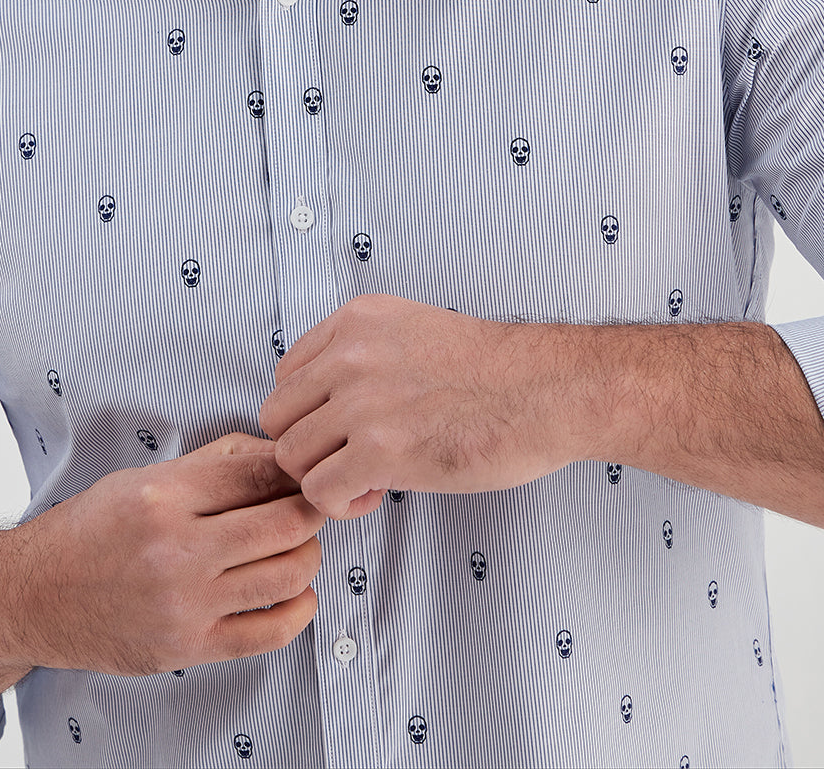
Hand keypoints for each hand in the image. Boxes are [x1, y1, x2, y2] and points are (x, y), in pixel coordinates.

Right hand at [8, 434, 324, 675]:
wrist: (34, 597)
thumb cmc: (88, 532)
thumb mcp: (142, 478)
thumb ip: (212, 465)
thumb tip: (276, 455)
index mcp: (162, 496)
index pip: (260, 471)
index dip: (295, 469)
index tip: (304, 472)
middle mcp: (174, 549)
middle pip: (286, 523)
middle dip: (311, 511)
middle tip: (310, 507)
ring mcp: (183, 603)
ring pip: (288, 574)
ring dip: (308, 557)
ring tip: (298, 548)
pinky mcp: (188, 647)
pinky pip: (271, 632)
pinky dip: (299, 609)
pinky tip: (293, 594)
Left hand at [258, 294, 578, 518]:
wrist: (546, 390)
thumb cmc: (493, 370)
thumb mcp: (414, 329)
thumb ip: (363, 353)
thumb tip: (326, 401)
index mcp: (356, 320)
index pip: (286, 374)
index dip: (309, 411)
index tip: (342, 428)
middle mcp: (350, 355)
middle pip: (277, 416)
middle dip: (308, 446)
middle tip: (349, 459)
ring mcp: (363, 402)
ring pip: (290, 456)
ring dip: (323, 477)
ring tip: (365, 479)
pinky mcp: (381, 450)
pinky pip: (319, 491)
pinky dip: (339, 504)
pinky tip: (375, 494)